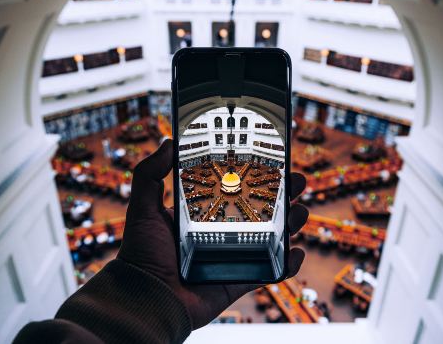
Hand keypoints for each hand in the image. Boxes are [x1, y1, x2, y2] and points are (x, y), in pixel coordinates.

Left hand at [118, 139, 307, 328]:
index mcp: (204, 212)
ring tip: (300, 211)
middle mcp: (223, 231)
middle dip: (283, 194)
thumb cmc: (142, 255)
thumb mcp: (142, 207)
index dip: (256, 174)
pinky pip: (271, 271)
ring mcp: (235, 255)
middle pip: (261, 208)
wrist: (147, 299)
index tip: (272, 159)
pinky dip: (288, 264)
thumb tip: (168, 141)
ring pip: (272, 236)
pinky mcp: (241, 279)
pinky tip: (296, 252)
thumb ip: (149, 174)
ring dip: (291, 223)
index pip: (236, 187)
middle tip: (297, 180)